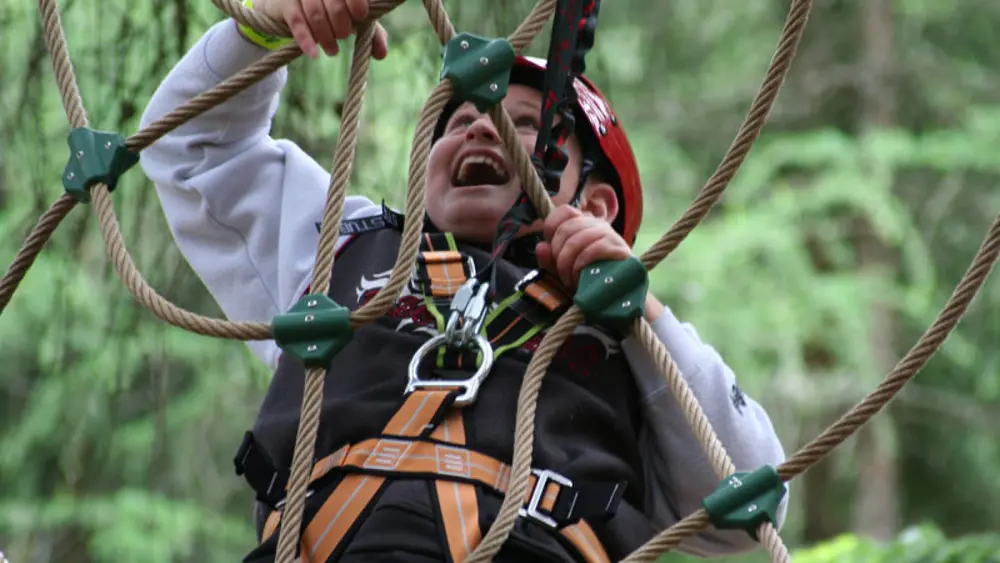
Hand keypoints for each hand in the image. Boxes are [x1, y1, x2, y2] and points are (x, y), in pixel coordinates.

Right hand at [251, 0, 388, 59]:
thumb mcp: (352, 18)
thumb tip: (382, 54)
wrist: (290, 4)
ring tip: (333, 51)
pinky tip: (314, 55)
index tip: (360, 17)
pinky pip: (297, 23)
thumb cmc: (329, 10)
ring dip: (327, 38)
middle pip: (335, 5)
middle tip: (343, 36)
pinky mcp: (285, 4)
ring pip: (316, 15)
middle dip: (342, 26)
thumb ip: (370, 32)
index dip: (356, 3)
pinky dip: (307, 41)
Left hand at [537, 205, 665, 322]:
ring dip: (567, 264)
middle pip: (565, 229)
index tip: (550, 250)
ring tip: (569, 280)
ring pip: (575, 241)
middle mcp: (596, 224)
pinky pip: (591, 251)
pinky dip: (580, 266)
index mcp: (583, 224)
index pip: (563, 211)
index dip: (551, 227)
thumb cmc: (588, 279)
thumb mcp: (564, 270)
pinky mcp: (617, 247)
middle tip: (561, 274)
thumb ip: (550, 259)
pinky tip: (580, 278)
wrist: (617, 294)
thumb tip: (541, 246)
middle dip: (557, 255)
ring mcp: (608, 234)